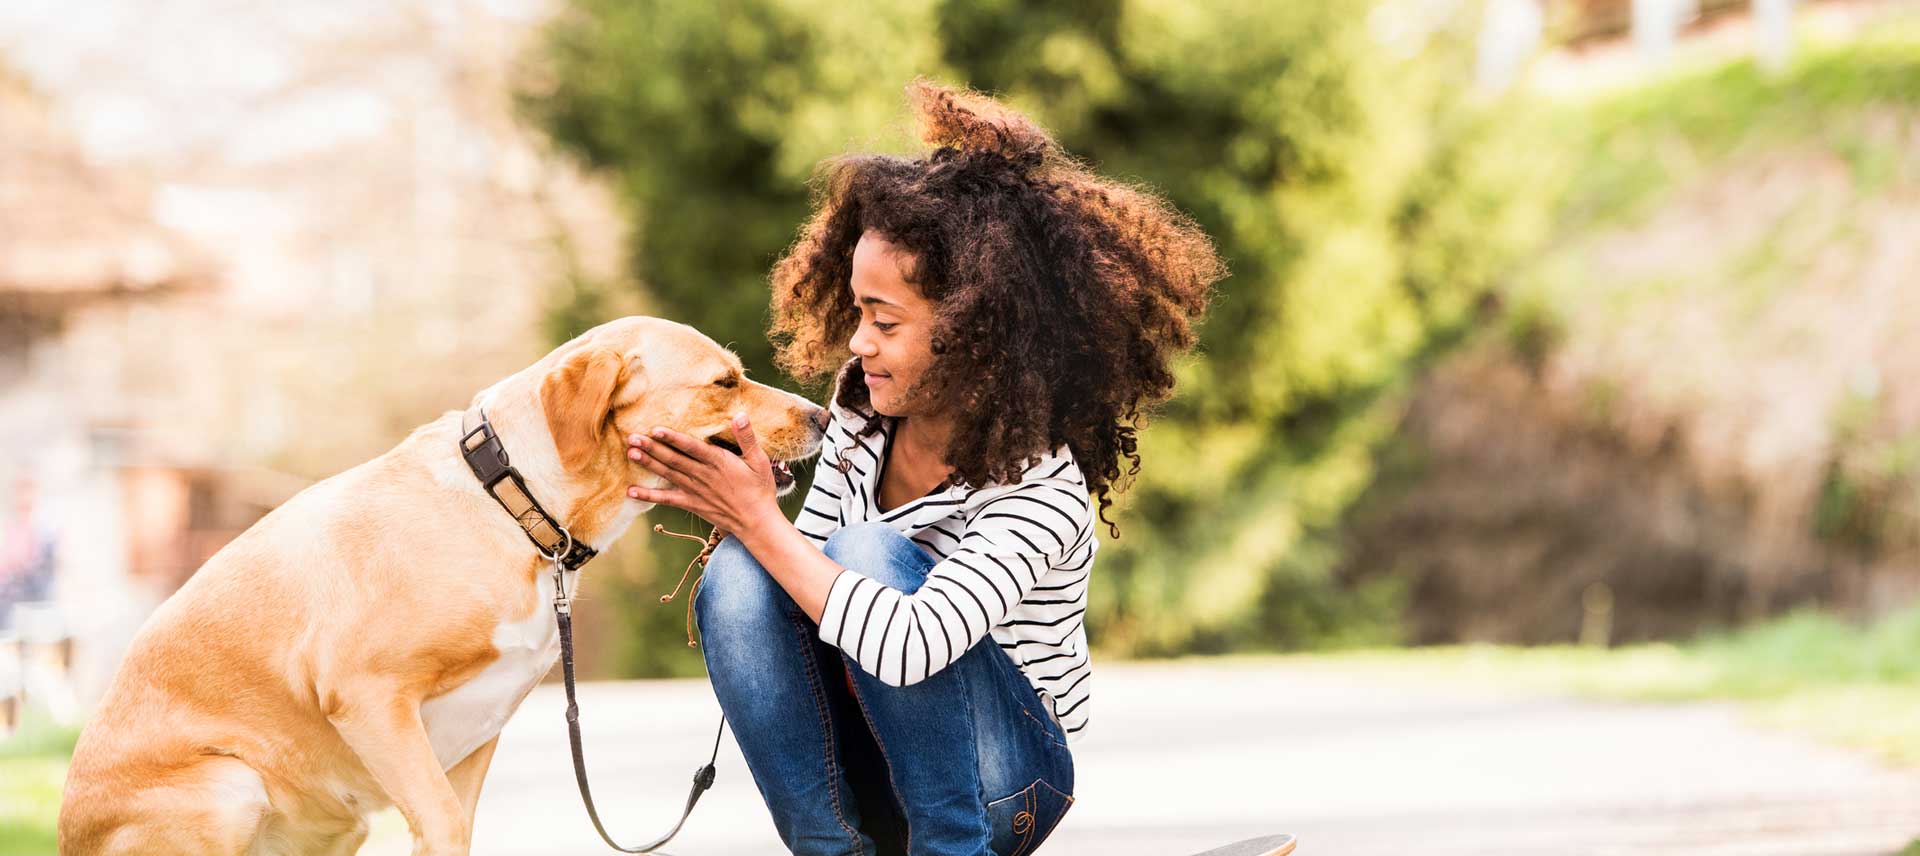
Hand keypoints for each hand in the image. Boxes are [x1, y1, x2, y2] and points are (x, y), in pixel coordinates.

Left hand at [626, 414, 781, 536]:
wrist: (756, 521)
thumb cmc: (759, 489)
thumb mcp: (759, 461)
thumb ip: (747, 438)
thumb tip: (740, 415)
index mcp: (719, 462)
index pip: (692, 448)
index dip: (674, 439)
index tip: (656, 430)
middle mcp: (703, 476)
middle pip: (674, 459)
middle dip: (652, 448)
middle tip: (632, 437)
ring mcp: (695, 491)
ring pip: (668, 474)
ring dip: (648, 464)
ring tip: (631, 453)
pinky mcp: (691, 504)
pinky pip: (666, 500)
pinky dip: (648, 495)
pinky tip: (631, 491)